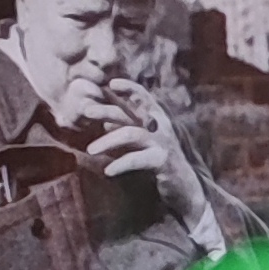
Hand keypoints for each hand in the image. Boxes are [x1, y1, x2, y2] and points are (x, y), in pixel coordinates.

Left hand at [77, 79, 215, 238]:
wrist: (183, 186)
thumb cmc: (159, 160)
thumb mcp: (143, 141)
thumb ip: (128, 130)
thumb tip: (105, 123)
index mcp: (155, 118)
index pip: (142, 96)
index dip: (128, 87)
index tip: (110, 83)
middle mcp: (159, 126)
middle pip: (130, 113)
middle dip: (107, 110)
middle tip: (85, 110)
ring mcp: (161, 142)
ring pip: (131, 134)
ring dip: (108, 140)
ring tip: (90, 150)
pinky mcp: (161, 161)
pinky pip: (137, 159)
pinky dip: (121, 164)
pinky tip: (108, 171)